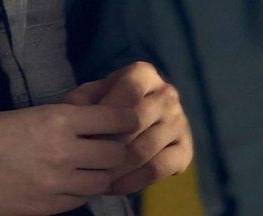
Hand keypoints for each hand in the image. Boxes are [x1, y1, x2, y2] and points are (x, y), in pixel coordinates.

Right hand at [0, 102, 139, 215]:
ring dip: (101, 173)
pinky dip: (81, 190)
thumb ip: (60, 120)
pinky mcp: (47, 209)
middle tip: (109, 144)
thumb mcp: (25, 113)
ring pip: (102, 182)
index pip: (114, 119)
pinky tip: (70, 182)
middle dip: (117, 148)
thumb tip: (91, 122)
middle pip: (115, 154)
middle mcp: (64, 152)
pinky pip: (80, 200)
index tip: (126, 118)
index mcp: (56, 120)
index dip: (126, 118)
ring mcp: (57, 185)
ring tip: (90, 165)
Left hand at [61, 60, 191, 194]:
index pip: (129, 91)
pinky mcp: (185, 150)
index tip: (87, 132)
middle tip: (87, 160)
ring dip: (117, 167)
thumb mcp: (88, 98)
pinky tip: (116, 187)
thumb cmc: (102, 108)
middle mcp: (166, 94)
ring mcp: (179, 122)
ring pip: (145, 148)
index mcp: (143, 74)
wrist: (130, 129)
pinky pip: (159, 168)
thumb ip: (81, 102)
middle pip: (137, 122)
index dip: (107, 112)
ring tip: (95, 177)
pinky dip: (134, 181)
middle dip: (108, 144)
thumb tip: (77, 115)